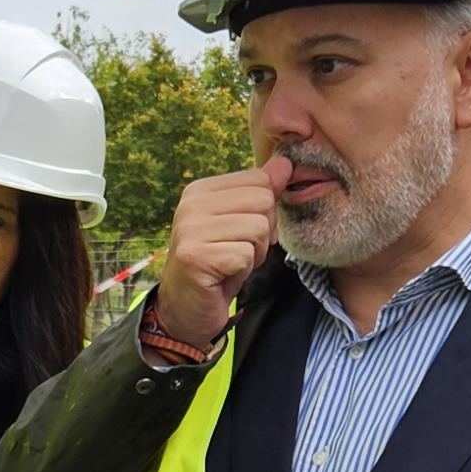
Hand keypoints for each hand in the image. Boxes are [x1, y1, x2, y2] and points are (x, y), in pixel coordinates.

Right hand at [152, 166, 281, 347]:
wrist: (186, 308)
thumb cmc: (217, 264)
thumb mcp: (241, 223)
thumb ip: (261, 192)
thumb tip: (285, 163)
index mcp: (200, 190)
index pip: (260, 180)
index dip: (265, 211)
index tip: (243, 232)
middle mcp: (190, 204)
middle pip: (263, 201)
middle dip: (263, 233)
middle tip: (237, 251)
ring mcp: (190, 230)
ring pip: (259, 228)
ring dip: (254, 253)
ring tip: (230, 263)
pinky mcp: (194, 257)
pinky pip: (246, 255)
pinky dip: (243, 270)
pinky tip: (223, 276)